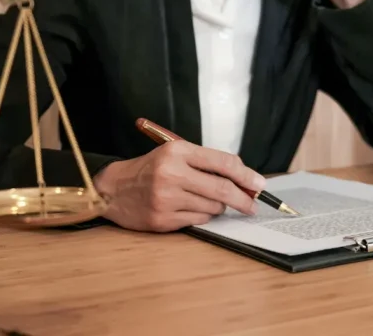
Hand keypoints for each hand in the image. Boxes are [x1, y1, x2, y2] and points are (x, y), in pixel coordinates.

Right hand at [93, 140, 265, 232]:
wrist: (113, 188)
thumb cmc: (150, 170)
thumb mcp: (174, 155)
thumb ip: (206, 163)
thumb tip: (244, 179)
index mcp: (177, 152)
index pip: (223, 163)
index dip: (246, 175)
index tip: (259, 185)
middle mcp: (172, 173)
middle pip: (222, 189)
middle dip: (243, 199)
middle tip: (252, 205)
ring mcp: (166, 198)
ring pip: (212, 208)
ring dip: (217, 207)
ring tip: (204, 200)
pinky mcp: (162, 219)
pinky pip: (198, 221)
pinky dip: (202, 216)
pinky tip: (190, 209)